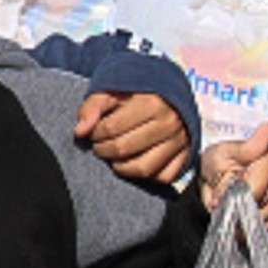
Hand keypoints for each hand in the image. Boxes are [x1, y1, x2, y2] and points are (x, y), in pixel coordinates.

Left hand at [76, 92, 192, 183]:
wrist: (168, 94)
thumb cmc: (136, 93)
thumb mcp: (112, 91)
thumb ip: (92, 107)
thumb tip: (80, 132)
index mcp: (152, 103)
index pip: (111, 128)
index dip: (95, 133)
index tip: (94, 132)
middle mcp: (169, 123)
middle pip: (125, 149)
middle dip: (104, 150)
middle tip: (100, 146)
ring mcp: (181, 141)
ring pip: (144, 168)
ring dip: (122, 168)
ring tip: (114, 159)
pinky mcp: (187, 155)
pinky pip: (165, 177)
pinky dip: (147, 176)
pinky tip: (135, 164)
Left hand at [198, 122, 267, 226]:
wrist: (211, 184)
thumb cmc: (217, 166)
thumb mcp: (223, 153)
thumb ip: (247, 146)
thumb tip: (267, 129)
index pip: (264, 174)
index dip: (242, 184)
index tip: (227, 188)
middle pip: (266, 194)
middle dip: (242, 198)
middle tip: (225, 196)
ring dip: (246, 211)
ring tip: (231, 203)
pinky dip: (251, 221)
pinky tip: (240, 213)